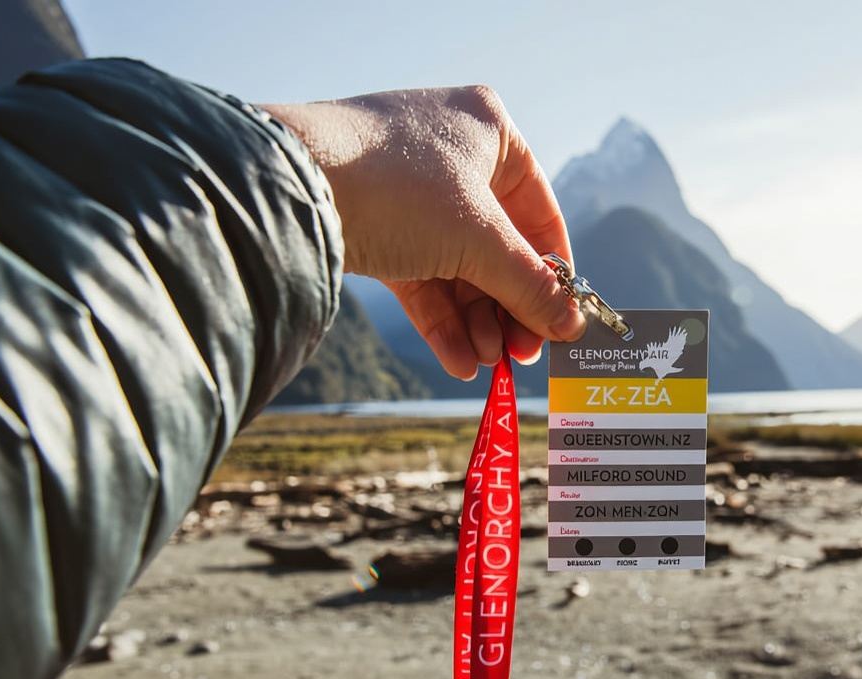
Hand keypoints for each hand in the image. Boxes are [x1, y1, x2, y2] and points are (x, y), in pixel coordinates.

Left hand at [265, 87, 584, 379]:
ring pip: (458, 267)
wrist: (290, 184)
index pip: (539, 211)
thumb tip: (571, 324)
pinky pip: (421, 276)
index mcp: (489, 131)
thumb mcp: (479, 240)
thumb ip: (530, 285)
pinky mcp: (375, 224)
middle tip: (519, 357)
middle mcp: (452, 153)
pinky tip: (457, 361)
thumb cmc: (398, 187)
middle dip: (508, 307)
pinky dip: (440, 319)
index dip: (552, 272)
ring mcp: (410, 190)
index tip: (559, 322)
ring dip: (476, 321)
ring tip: (484, 364)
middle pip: (497, 247)